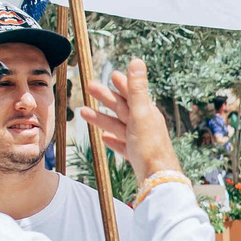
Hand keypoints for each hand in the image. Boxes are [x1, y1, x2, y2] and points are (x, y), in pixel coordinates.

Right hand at [81, 59, 178, 180]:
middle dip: (106, 98)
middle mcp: (145, 125)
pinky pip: (122, 145)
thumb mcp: (141, 114)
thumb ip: (137, 89)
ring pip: (118, 126)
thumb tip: (137, 61)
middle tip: (89, 87)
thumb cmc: (150, 146)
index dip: (123, 84)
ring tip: (82, 112)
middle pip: (122, 108)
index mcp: (147, 113)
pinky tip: (104, 139)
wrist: (157, 179)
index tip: (113, 75)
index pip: (133, 94)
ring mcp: (140, 141)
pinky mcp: (137, 157)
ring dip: (101, 118)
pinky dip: (113, 140)